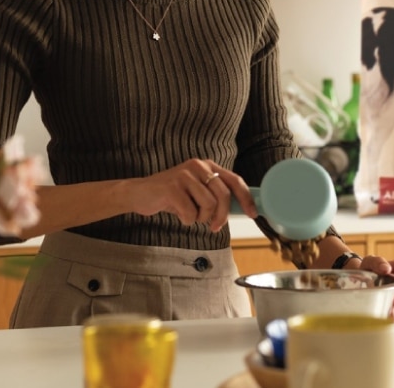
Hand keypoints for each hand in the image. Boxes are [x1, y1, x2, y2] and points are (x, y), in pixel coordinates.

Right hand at [130, 159, 257, 231]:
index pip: (234, 180)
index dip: (246, 198)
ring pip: (208, 205)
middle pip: (223, 195)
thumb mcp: (196, 192)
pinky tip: (178, 213)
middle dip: (221, 216)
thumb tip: (241, 208)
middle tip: (214, 227)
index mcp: (207, 166)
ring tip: (189, 214)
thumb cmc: (172, 196)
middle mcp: (198, 166)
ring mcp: (184, 174)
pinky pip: (190, 212)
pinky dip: (186, 220)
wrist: (139, 194)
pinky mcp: (171, 186)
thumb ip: (215, 196)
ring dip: (200, 218)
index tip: (253, 213)